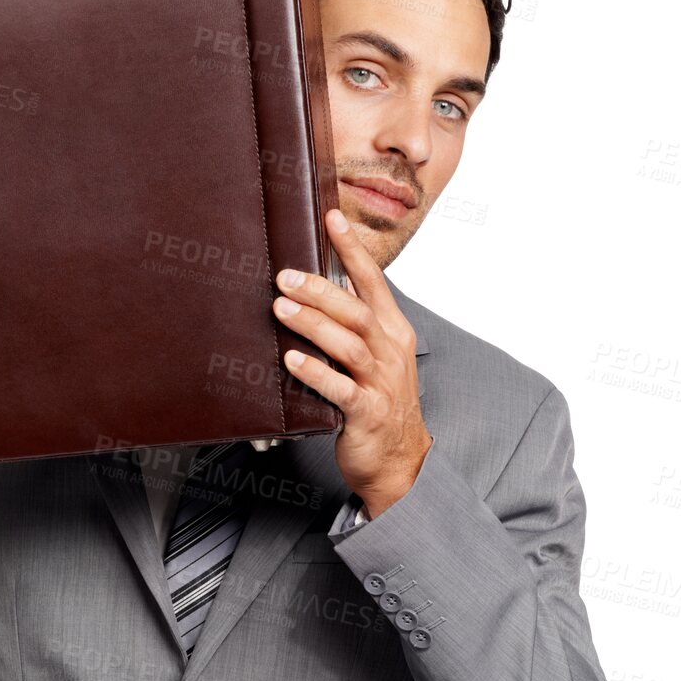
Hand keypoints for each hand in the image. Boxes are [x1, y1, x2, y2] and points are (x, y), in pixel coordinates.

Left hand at [270, 209, 432, 518]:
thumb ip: (354, 321)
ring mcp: (381, 383)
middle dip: (320, 289)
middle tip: (284, 275)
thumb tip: (323, 282)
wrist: (400, 461)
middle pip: (356, 311)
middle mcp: (390, 352)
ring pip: (348, 345)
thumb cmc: (378, 401)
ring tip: (281, 307)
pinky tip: (292, 360)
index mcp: (392, 331)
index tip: (331, 218)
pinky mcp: (367, 413)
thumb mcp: (375, 355)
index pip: (373, 282)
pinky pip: (340, 389)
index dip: (352, 250)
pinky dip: (315, 373)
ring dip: (312, 324)